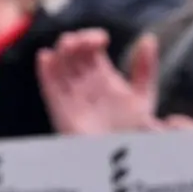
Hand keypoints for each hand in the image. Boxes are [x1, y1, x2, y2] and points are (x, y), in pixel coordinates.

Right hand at [38, 30, 160, 134]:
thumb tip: (148, 38)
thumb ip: (145, 68)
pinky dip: (45, 72)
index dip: (92, 38)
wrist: (119, 153)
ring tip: (69, 45)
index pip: (90, 49)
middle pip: (73, 54)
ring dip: (60, 52)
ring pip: (59, 67)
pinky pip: (49, 88)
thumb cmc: (131, 129)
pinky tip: (46, 56)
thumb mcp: (143, 95)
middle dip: (75, 41)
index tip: (102, 40)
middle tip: (85, 42)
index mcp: (102, 76)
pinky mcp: (60, 108)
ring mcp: (71, 95)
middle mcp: (84, 83)